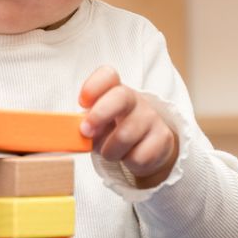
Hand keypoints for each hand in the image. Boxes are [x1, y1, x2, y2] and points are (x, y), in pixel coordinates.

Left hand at [79, 66, 177, 188]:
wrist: (148, 144)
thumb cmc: (114, 130)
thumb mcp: (98, 123)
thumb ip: (85, 123)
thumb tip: (74, 133)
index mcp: (115, 90)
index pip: (107, 76)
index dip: (93, 86)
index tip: (82, 102)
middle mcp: (135, 99)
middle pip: (120, 98)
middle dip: (99, 115)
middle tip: (86, 131)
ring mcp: (151, 118)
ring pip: (125, 136)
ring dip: (110, 150)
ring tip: (111, 150)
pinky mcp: (163, 138)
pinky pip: (138, 157)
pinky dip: (128, 162)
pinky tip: (129, 156)